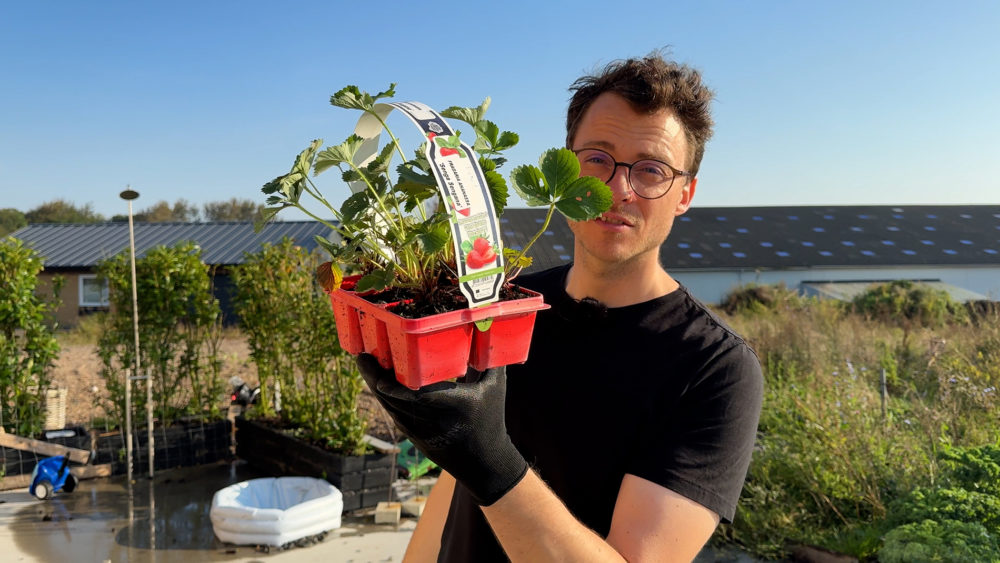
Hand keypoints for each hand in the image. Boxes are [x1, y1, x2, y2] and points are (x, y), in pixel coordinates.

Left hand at [357, 354, 527, 505]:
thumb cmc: (491, 418)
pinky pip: (393, 413)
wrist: (484, 463)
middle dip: (375, 378)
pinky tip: (376, 380)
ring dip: (374, 385)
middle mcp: (434, 420)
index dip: (397, 389)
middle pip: (396, 399)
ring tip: (365, 362)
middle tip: (362, 356)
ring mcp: (420, 431)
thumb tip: (487, 324)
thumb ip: (490, 357)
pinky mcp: (413, 436)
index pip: (420, 398)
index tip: (382, 379)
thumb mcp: (496, 386)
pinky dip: (383, 396)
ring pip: (390, 406)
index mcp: (455, 405)